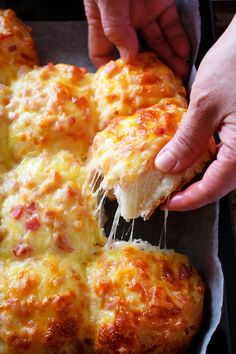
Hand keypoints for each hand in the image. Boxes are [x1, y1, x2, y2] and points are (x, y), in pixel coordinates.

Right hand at [84, 0, 189, 76]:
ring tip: (177, 73)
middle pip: (134, 53)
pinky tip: (182, 52)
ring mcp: (142, 13)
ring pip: (155, 43)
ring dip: (167, 59)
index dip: (109, 70)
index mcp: (102, 21)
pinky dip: (177, 40)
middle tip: (158, 86)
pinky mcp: (161, 3)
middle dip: (146, 70)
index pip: (101, 52)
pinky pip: (170, 26)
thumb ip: (115, 26)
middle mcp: (123, 21)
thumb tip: (128, 56)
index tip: (120, 87)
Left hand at [155, 15, 235, 210]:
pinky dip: (208, 159)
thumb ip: (187, 140)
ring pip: (224, 171)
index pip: (212, 189)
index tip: (165, 204)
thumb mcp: (205, 105)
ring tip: (174, 176)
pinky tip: (191, 155)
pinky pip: (228, 155)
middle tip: (166, 192)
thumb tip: (167, 167)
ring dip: (199, 176)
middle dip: (191, 191)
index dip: (186, 200)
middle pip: (219, 184)